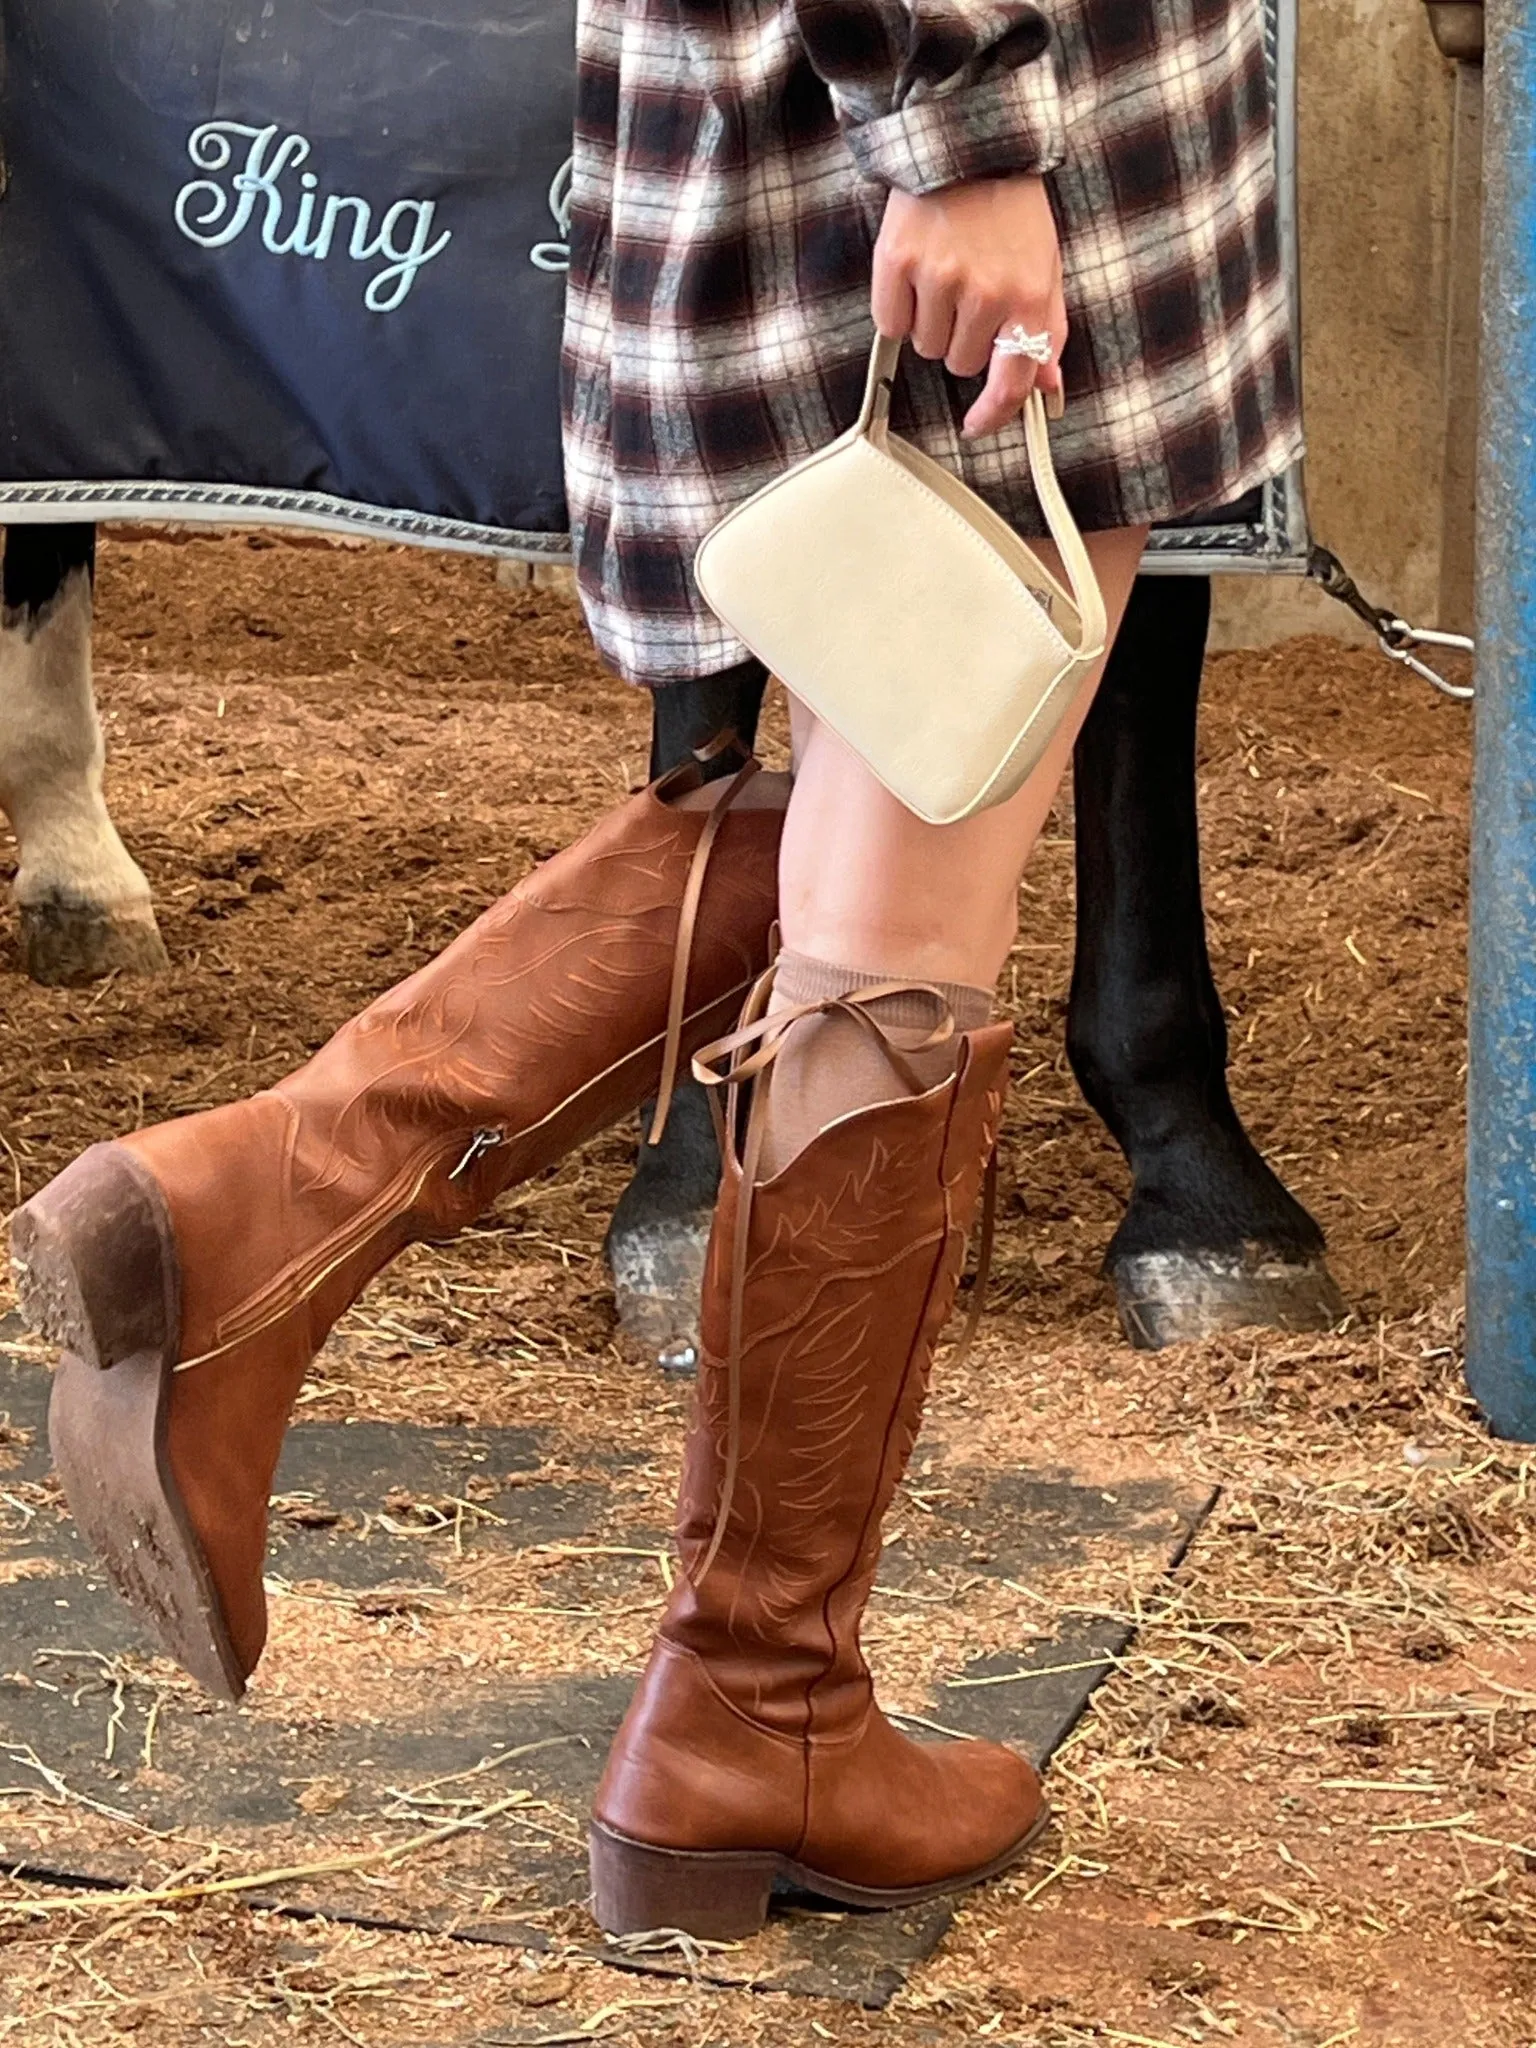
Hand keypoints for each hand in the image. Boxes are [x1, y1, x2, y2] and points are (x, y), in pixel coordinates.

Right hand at [871, 176, 1066, 437]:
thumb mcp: (1046, 265)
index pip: (1011, 382)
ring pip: (926, 347)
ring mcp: (938, 277)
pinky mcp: (897, 262)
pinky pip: (890, 323)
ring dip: (933, 323)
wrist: (968, 141)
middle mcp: (984, 292)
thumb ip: (1047, 328)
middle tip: (969, 293)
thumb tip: (1045, 386)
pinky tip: (916, 274)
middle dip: (964, 339)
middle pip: (960, 365)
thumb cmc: (1009, 207)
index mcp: (1028, 295)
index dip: (993, 414)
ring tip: (945, 275)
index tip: (978, 425)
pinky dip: (900, 309)